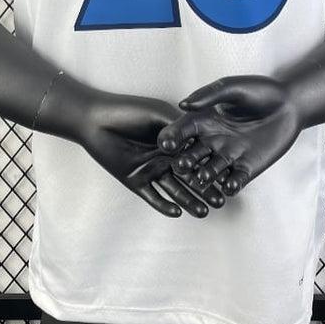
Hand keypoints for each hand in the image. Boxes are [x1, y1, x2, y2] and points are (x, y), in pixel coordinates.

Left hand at [73, 92, 228, 218]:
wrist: (95, 120)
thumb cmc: (127, 111)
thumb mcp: (158, 114)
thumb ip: (179, 129)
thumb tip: (201, 144)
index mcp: (174, 141)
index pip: (198, 156)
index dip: (212, 167)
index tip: (229, 176)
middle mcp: (166, 157)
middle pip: (190, 177)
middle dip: (206, 189)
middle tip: (221, 201)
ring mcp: (151, 170)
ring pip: (175, 190)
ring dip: (189, 201)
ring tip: (204, 212)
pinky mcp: (136, 180)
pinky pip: (153, 197)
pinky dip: (164, 205)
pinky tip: (176, 211)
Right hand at [156, 75, 300, 195]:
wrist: (290, 104)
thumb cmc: (259, 91)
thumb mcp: (233, 88)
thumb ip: (209, 95)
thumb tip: (183, 104)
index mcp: (203, 121)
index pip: (181, 131)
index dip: (173, 137)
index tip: (166, 143)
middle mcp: (212, 141)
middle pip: (193, 154)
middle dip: (186, 161)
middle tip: (181, 165)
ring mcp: (228, 156)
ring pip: (212, 170)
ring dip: (207, 176)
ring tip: (204, 177)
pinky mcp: (247, 168)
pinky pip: (236, 180)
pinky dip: (231, 185)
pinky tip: (230, 186)